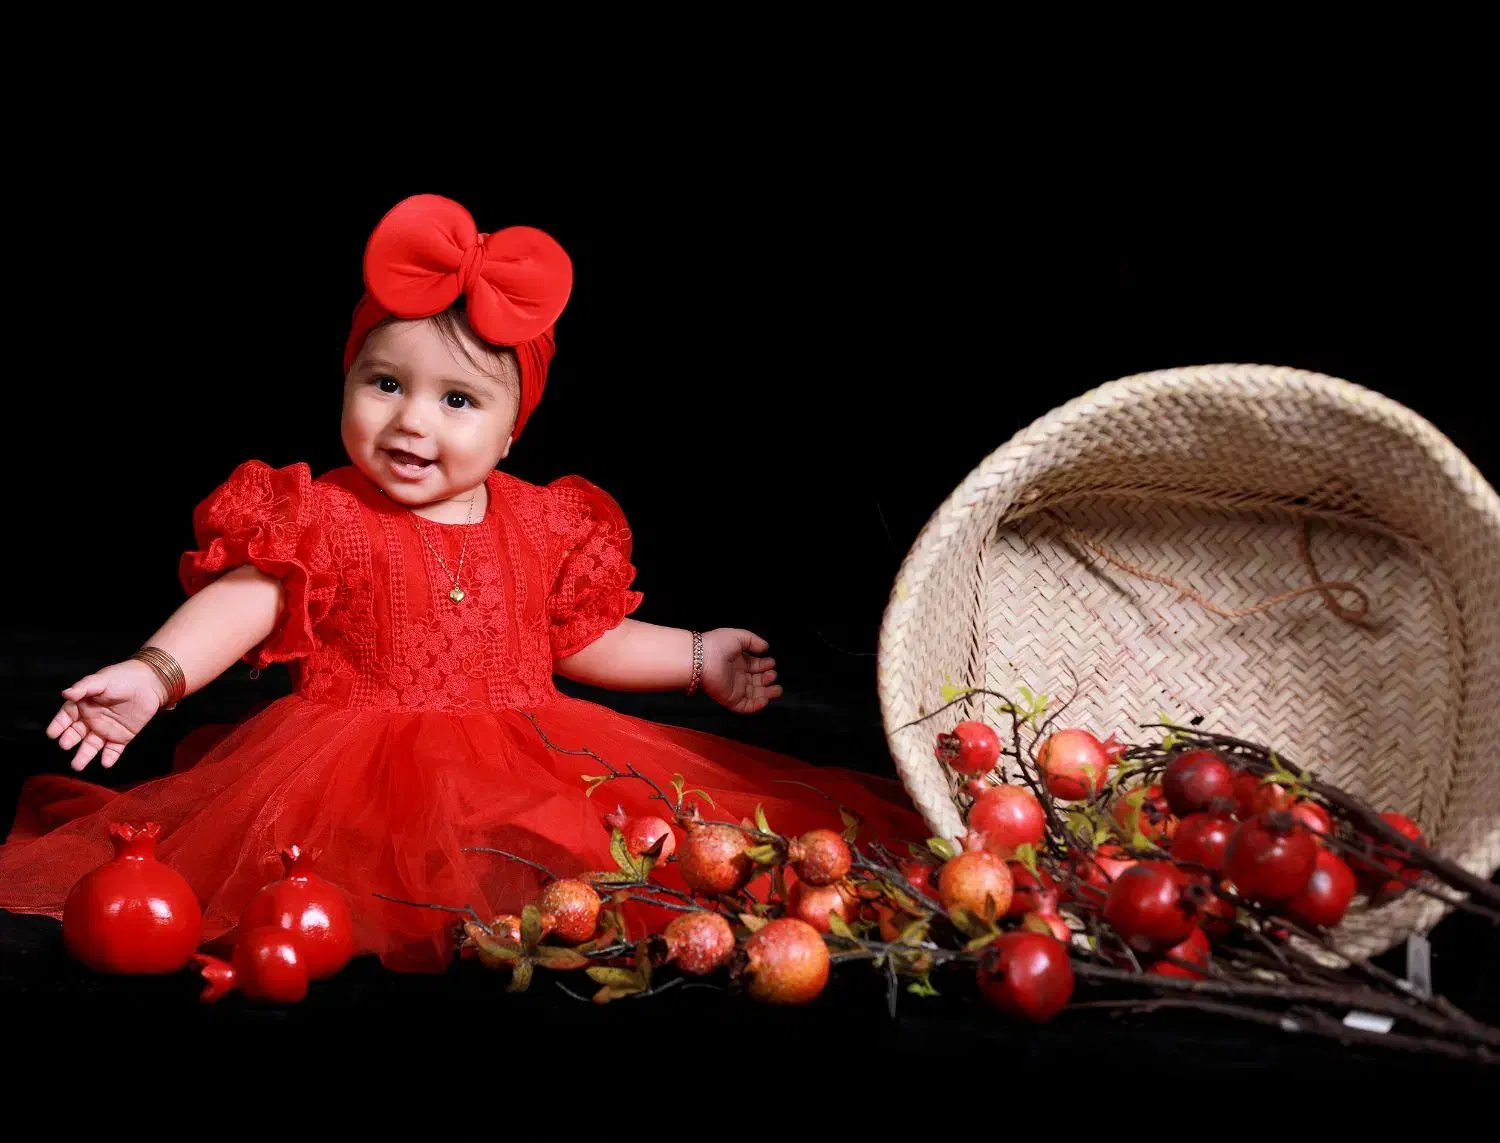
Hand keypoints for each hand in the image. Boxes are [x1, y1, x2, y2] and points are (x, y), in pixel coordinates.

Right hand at [46, 660, 166, 771]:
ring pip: (92, 745)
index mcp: (83, 706)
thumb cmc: (122, 679)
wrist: (150, 683)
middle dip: (69, 740)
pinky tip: (105, 763)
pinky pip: (113, 749)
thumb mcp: (101, 681)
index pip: (66, 717)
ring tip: (77, 766)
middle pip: (76, 733)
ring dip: (84, 755)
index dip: (59, 725)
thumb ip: (84, 688)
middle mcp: (91, 720)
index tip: (52, 734)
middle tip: (65, 746)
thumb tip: (65, 693)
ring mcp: (106, 730)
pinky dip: (109, 757)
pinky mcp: (122, 737)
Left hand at [700, 629, 782, 713]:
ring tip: (777, 689)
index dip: (764, 665)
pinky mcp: (731, 699)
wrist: (701, 659)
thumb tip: (766, 647)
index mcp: (738, 661)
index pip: (754, 665)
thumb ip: (754, 641)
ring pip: (754, 695)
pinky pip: (745, 706)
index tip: (772, 663)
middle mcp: (737, 675)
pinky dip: (757, 706)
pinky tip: (766, 699)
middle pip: (756, 681)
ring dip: (767, 693)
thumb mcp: (738, 636)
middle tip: (773, 675)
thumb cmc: (718, 645)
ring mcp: (734, 689)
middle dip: (768, 679)